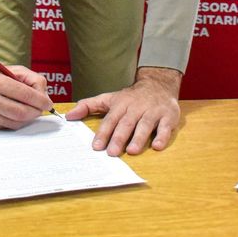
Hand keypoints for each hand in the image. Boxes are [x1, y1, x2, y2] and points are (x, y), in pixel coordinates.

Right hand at [0, 60, 50, 129]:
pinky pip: (6, 126)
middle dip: (36, 112)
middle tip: (41, 109)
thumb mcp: (11, 69)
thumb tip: (44, 97)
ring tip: (30, 111)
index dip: (41, 100)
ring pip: (15, 122)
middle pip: (22, 112)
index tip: (48, 103)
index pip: (25, 94)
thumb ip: (31, 79)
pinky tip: (17, 114)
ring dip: (28, 118)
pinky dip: (16, 122)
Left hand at [65, 66, 180, 155]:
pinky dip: (162, 136)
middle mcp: (136, 107)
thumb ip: (88, 106)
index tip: (96, 146)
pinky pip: (166, 127)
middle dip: (119, 137)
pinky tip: (157, 146)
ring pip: (145, 124)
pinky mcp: (168, 116)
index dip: (103, 133)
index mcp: (121, 104)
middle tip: (112, 153)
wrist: (159, 84)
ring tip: (131, 151)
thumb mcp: (109, 98)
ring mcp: (153, 111)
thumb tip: (68, 116)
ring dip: (139, 138)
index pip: (110, 119)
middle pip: (127, 123)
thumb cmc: (131, 97)